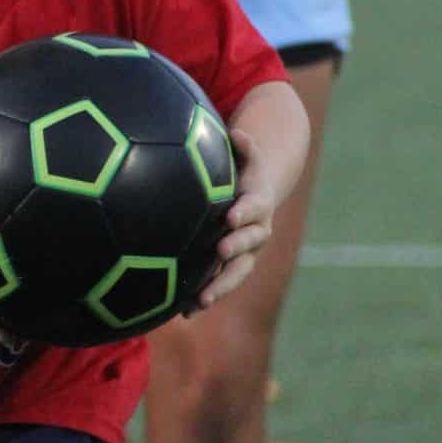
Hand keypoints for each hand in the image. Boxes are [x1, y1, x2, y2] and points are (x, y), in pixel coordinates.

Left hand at [196, 126, 274, 306]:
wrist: (257, 197)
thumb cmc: (245, 172)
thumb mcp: (247, 157)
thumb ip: (245, 146)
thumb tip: (238, 131)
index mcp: (257, 205)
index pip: (253, 208)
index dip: (245, 213)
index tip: (230, 216)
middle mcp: (256, 232)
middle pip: (248, 246)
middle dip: (235, 250)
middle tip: (220, 251)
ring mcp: (244, 253)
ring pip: (236, 273)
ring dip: (220, 286)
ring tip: (201, 300)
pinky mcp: (230, 267)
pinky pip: (219, 283)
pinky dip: (203, 297)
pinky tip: (184, 312)